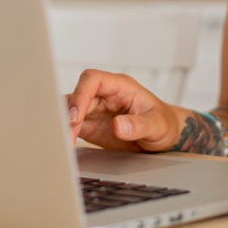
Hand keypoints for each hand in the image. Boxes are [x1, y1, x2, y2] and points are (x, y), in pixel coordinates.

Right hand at [66, 69, 180, 151]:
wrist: (164, 136)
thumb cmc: (163, 122)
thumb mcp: (157, 124)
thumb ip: (138, 125)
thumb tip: (118, 125)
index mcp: (120, 87)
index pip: (92, 79)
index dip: (80, 94)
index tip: (75, 116)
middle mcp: (104, 96)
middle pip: (76, 96)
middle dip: (68, 116)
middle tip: (67, 137)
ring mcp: (95, 111)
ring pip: (69, 111)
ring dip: (64, 127)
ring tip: (65, 146)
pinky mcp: (91, 126)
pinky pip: (72, 127)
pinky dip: (66, 136)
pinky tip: (66, 148)